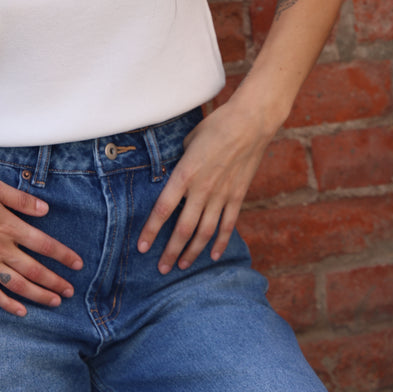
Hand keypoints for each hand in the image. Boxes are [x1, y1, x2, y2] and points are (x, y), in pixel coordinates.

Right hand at [0, 174, 82, 316]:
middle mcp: (0, 248)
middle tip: (70, 291)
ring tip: (55, 302)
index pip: (44, 245)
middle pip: (35, 270)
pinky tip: (21, 311)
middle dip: (56, 282)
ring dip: (39, 295)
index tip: (78, 264)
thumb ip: (20, 200)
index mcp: (9, 226)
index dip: (63, 256)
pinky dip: (8, 304)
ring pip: (18, 285)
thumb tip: (45, 210)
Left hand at [137, 102, 271, 273]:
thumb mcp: (189, 141)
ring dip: (193, 251)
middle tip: (162, 268)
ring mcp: (222, 194)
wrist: (250, 122)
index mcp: (185, 174)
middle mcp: (202, 189)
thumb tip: (176, 175)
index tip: (142, 247)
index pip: (163, 209)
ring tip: (183, 265)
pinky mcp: (238, 196)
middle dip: (171, 251)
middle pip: (183, 228)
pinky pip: (228, 224)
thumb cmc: (216, 126)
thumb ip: (181, 163)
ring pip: (205, 232)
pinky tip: (214, 256)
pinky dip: (221, 242)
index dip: (151, 231)